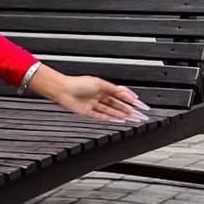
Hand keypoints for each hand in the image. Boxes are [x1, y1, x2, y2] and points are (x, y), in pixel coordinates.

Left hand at [33, 68, 149, 123]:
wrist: (62, 89)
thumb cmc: (77, 83)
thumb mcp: (99, 83)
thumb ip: (113, 89)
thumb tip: (126, 93)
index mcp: (102, 87)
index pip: (120, 95)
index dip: (131, 100)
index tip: (141, 105)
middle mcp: (99, 96)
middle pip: (118, 105)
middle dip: (130, 110)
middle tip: (140, 115)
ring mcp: (94, 104)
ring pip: (112, 111)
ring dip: (123, 115)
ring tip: (133, 119)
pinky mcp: (88, 112)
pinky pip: (102, 116)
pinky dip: (112, 119)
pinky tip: (120, 120)